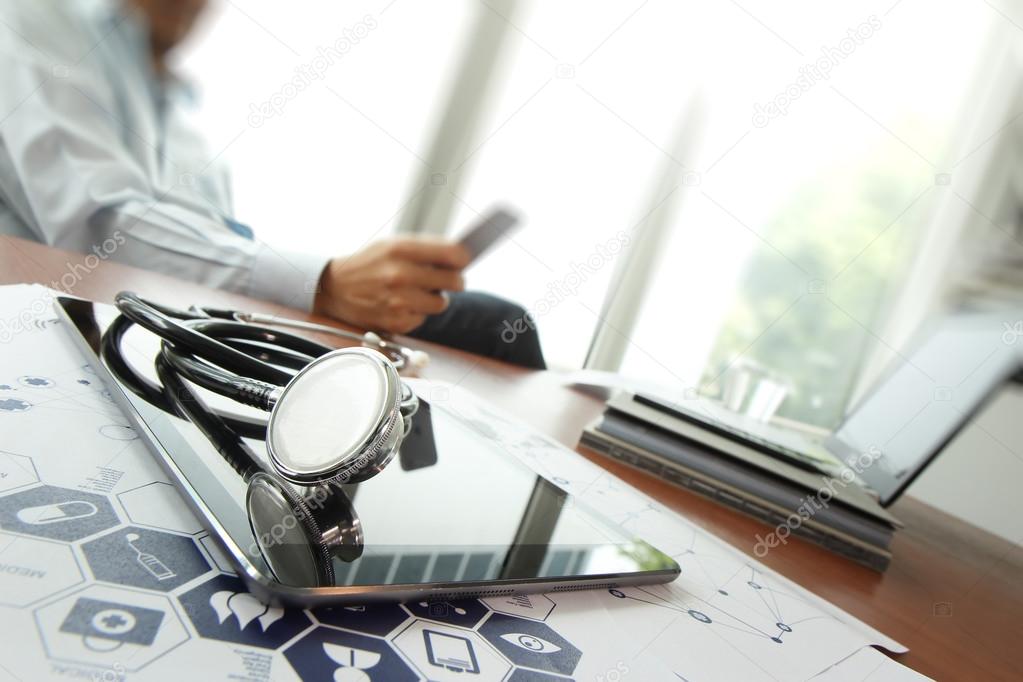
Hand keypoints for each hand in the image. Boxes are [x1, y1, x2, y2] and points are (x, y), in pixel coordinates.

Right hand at [313, 238, 469, 333]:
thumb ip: (424, 249)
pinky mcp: (396, 322)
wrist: (333, 289)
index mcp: (401, 249)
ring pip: (442, 303)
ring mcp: (399, 300)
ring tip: (417, 292)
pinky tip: (401, 305)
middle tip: (446, 279)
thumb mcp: (391, 245)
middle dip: (453, 280)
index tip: (463, 261)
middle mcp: (400, 275)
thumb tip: (460, 256)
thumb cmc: (367, 265)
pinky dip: (416, 313)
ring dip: (434, 299)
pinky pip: (423, 318)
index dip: (463, 258)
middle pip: (455, 281)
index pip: (453, 254)